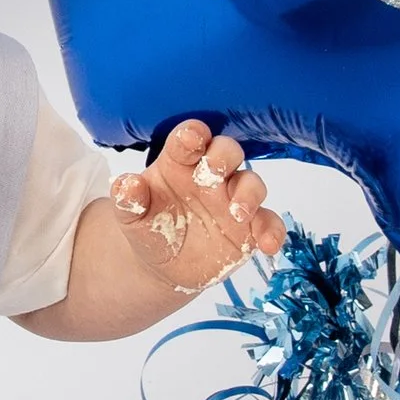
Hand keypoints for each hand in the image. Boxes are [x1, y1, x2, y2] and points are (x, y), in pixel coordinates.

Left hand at [109, 120, 284, 300]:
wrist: (163, 264)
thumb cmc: (149, 226)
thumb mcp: (130, 216)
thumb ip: (128, 200)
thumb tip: (127, 186)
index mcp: (180, 162)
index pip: (189, 139)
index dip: (192, 135)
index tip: (191, 139)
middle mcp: (211, 176)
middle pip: (227, 151)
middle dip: (224, 156)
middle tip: (215, 172)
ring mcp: (234, 199)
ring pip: (252, 183)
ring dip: (249, 194)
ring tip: (237, 213)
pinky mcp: (251, 227)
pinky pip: (269, 222)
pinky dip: (272, 230)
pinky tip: (268, 244)